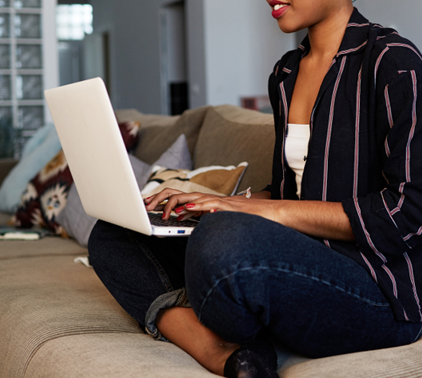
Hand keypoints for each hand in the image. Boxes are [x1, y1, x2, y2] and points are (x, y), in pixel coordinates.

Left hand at [145, 188, 279, 221]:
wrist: (274, 214)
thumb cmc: (250, 221)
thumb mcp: (223, 222)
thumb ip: (207, 221)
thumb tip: (189, 226)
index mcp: (208, 203)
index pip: (182, 198)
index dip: (164, 201)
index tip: (149, 206)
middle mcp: (211, 200)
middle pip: (181, 195)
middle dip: (162, 200)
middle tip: (146, 207)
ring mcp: (220, 202)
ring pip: (193, 198)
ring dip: (175, 204)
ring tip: (161, 211)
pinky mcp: (228, 207)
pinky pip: (210, 205)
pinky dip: (197, 208)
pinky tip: (186, 211)